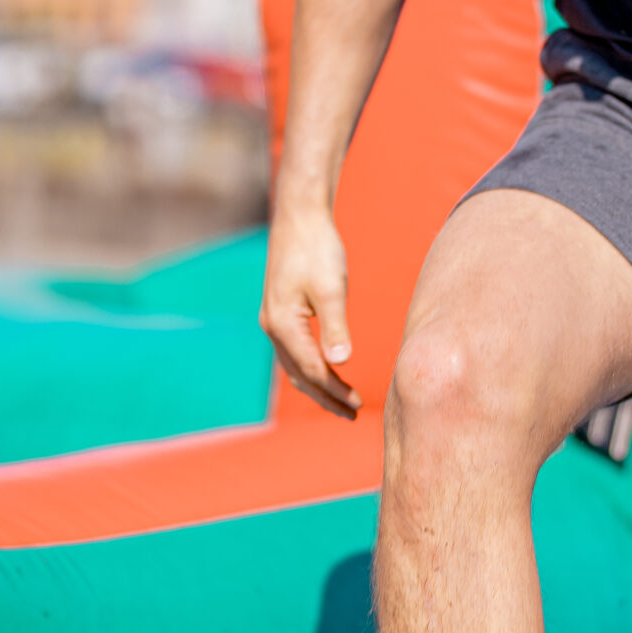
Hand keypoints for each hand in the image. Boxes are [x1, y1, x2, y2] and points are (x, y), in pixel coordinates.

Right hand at [260, 195, 361, 416]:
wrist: (300, 217)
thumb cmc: (318, 249)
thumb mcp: (331, 288)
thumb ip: (336, 326)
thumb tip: (341, 362)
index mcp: (283, 324)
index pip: (312, 369)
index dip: (335, 391)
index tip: (358, 404)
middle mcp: (273, 327)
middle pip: (300, 375)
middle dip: (326, 397)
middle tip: (352, 414)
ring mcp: (273, 320)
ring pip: (295, 366)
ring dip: (317, 386)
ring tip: (341, 402)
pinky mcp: (280, 312)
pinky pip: (294, 352)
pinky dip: (310, 368)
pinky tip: (327, 370)